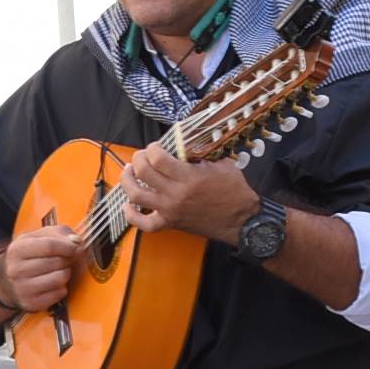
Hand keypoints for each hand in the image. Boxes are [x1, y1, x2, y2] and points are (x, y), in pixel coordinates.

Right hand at [0, 225, 81, 313]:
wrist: (6, 284)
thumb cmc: (26, 257)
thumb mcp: (36, 238)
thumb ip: (58, 234)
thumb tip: (76, 241)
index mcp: (17, 250)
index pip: (50, 246)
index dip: (67, 246)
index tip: (74, 247)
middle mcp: (16, 270)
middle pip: (57, 262)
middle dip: (67, 260)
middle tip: (65, 259)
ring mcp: (22, 289)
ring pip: (60, 278)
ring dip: (65, 273)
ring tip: (58, 271)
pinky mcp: (31, 303)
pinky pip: (59, 293)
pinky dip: (61, 288)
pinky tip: (53, 284)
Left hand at [119, 146, 258, 243]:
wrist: (242, 220)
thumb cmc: (235, 191)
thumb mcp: (222, 164)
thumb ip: (202, 153)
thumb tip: (185, 144)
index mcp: (189, 177)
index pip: (158, 158)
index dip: (153, 148)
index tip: (156, 146)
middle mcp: (176, 194)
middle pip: (143, 173)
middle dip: (138, 159)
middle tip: (142, 156)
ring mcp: (170, 210)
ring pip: (136, 195)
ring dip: (127, 181)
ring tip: (129, 171)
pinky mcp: (170, 223)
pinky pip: (144, 224)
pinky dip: (132, 215)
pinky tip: (129, 205)